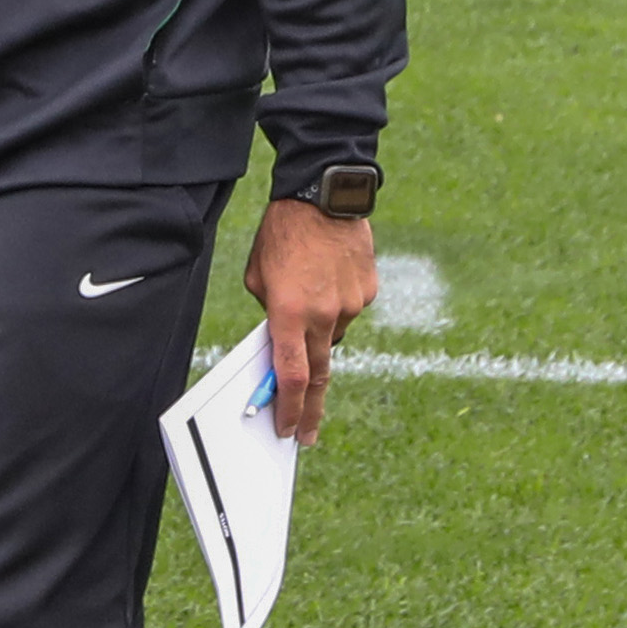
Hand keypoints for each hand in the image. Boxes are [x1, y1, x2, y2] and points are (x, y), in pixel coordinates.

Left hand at [246, 199, 373, 443]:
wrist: (323, 195)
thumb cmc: (282, 233)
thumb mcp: (259, 277)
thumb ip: (271, 314)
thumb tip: (282, 340)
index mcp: (288, 314)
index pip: (292, 377)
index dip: (290, 410)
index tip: (289, 431)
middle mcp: (323, 316)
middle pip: (319, 375)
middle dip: (311, 408)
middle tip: (307, 432)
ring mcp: (350, 305)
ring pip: (333, 334)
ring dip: (319, 327)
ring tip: (309, 290)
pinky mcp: (367, 291)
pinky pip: (348, 308)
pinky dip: (336, 301)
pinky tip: (327, 274)